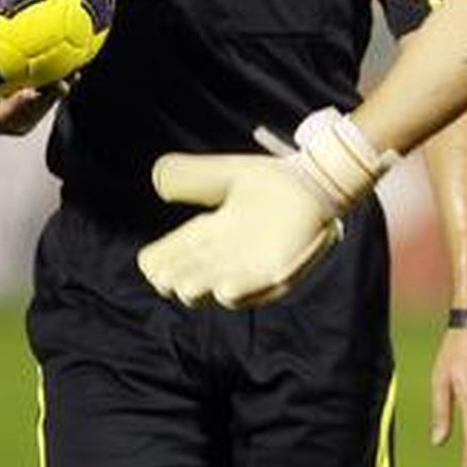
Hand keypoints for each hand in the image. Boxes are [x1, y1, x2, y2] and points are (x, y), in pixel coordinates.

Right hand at [0, 73, 69, 136]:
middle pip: (7, 118)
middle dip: (18, 107)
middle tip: (31, 91)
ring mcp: (18, 119)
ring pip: (36, 113)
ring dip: (50, 99)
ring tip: (63, 82)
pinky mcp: (39, 112)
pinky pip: (52, 100)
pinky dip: (63, 85)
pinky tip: (77, 68)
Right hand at [138, 153, 342, 308]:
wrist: (316, 181)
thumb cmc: (272, 181)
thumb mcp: (225, 175)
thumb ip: (192, 175)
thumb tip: (158, 180)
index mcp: (208, 236)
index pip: (174, 256)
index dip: (159, 262)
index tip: (150, 261)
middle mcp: (227, 258)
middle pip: (191, 277)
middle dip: (177, 279)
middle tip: (165, 277)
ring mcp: (253, 268)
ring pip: (220, 289)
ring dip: (203, 289)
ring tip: (187, 288)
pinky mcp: (281, 271)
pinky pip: (260, 288)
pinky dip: (244, 291)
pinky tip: (225, 291)